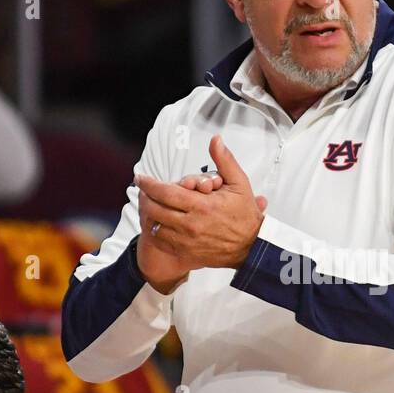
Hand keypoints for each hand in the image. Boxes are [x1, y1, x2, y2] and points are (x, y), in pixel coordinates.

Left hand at [136, 135, 266, 269]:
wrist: (253, 246)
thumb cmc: (245, 214)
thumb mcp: (239, 183)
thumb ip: (225, 160)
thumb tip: (216, 140)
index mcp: (202, 205)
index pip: (165, 192)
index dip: (148, 183)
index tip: (140, 177)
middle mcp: (191, 224)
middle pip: (155, 209)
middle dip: (144, 198)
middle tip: (142, 191)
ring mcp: (188, 241)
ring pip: (155, 226)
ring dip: (147, 214)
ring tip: (147, 204)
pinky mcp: (187, 253)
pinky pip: (161, 242)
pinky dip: (155, 231)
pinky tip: (156, 222)